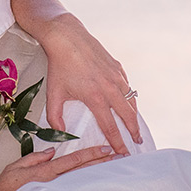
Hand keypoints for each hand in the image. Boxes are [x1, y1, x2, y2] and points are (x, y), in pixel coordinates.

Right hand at [0, 146, 114, 190]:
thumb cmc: (4, 190)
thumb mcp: (14, 167)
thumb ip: (34, 158)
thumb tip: (52, 152)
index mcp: (46, 172)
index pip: (74, 160)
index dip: (92, 154)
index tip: (107, 149)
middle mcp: (54, 183)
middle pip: (84, 170)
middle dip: (103, 163)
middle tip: (122, 157)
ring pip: (82, 181)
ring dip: (99, 174)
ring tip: (115, 169)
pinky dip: (88, 189)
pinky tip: (99, 187)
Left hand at [39, 14, 142, 153]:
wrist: (67, 37)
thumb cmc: (59, 66)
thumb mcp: (54, 94)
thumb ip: (55, 117)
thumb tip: (60, 132)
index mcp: (96, 98)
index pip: (110, 127)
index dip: (117, 142)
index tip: (122, 153)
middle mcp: (110, 88)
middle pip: (128, 116)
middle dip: (133, 132)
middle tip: (136, 143)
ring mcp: (116, 77)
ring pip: (131, 101)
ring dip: (134, 115)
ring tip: (135, 126)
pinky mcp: (117, 67)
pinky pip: (128, 87)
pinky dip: (130, 98)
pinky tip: (128, 103)